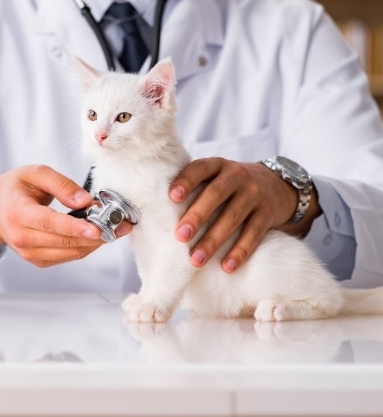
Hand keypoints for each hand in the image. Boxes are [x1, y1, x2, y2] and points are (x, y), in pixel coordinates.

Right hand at [0, 165, 131, 266]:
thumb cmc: (14, 188)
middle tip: (121, 224)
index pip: (50, 224)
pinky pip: (68, 256)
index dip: (75, 228)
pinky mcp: (38, 260)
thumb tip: (86, 200)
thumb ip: (61, 184)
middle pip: (65, 242)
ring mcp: (29, 253)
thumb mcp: (35, 173)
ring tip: (117, 228)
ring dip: (97, 243)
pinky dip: (86, 247)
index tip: (97, 229)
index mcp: (18, 213)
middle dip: (97, 235)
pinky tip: (98, 234)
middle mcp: (22, 237)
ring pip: (71, 253)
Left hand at [169, 157, 319, 272]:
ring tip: (196, 259)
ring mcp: (254, 194)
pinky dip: (240, 251)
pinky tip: (227, 267)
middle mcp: (237, 176)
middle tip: (179, 236)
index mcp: (218, 165)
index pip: (200, 168)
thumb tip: (155, 209)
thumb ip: (194, 186)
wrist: (277, 185)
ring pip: (233, 217)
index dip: (186, 180)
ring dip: (214, 240)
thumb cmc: (230, 185)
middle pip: (215, 194)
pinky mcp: (268, 213)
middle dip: (197, 216)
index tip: (171, 196)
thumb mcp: (216, 176)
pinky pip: (254, 234)